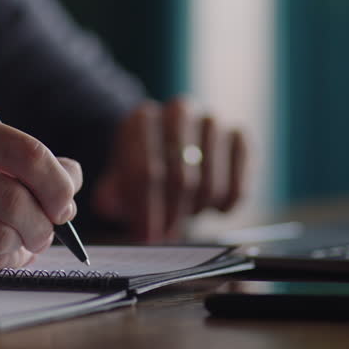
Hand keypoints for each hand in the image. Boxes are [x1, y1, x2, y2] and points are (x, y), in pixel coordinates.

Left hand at [92, 97, 245, 241]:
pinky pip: (238, 188)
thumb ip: (111, 193)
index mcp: (143, 118)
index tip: (146, 236)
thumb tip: (108, 205)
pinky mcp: (241, 137)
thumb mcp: (120, 179)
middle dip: (171, 216)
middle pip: (181, 179)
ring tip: (183, 215)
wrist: (172, 149)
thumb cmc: (145, 168)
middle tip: (164, 238)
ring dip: (195, 211)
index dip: (147, 210)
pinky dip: (224, 207)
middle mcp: (180, 111)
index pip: (147, 171)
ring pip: (210, 186)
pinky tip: (211, 207)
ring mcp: (213, 122)